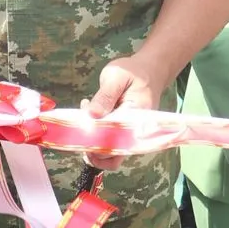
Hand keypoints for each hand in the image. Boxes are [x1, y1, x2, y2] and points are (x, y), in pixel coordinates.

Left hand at [80, 55, 170, 170]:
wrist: (149, 71)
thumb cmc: (133, 71)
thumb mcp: (117, 76)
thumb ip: (105, 96)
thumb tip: (92, 115)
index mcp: (137, 119)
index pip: (116, 142)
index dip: (96, 143)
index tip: (82, 129)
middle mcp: (134, 133)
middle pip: (113, 157)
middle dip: (91, 149)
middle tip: (80, 128)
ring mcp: (128, 135)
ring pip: (109, 155)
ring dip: (91, 145)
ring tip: (82, 122)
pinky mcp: (122, 133)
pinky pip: (109, 145)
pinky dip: (95, 138)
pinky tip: (88, 118)